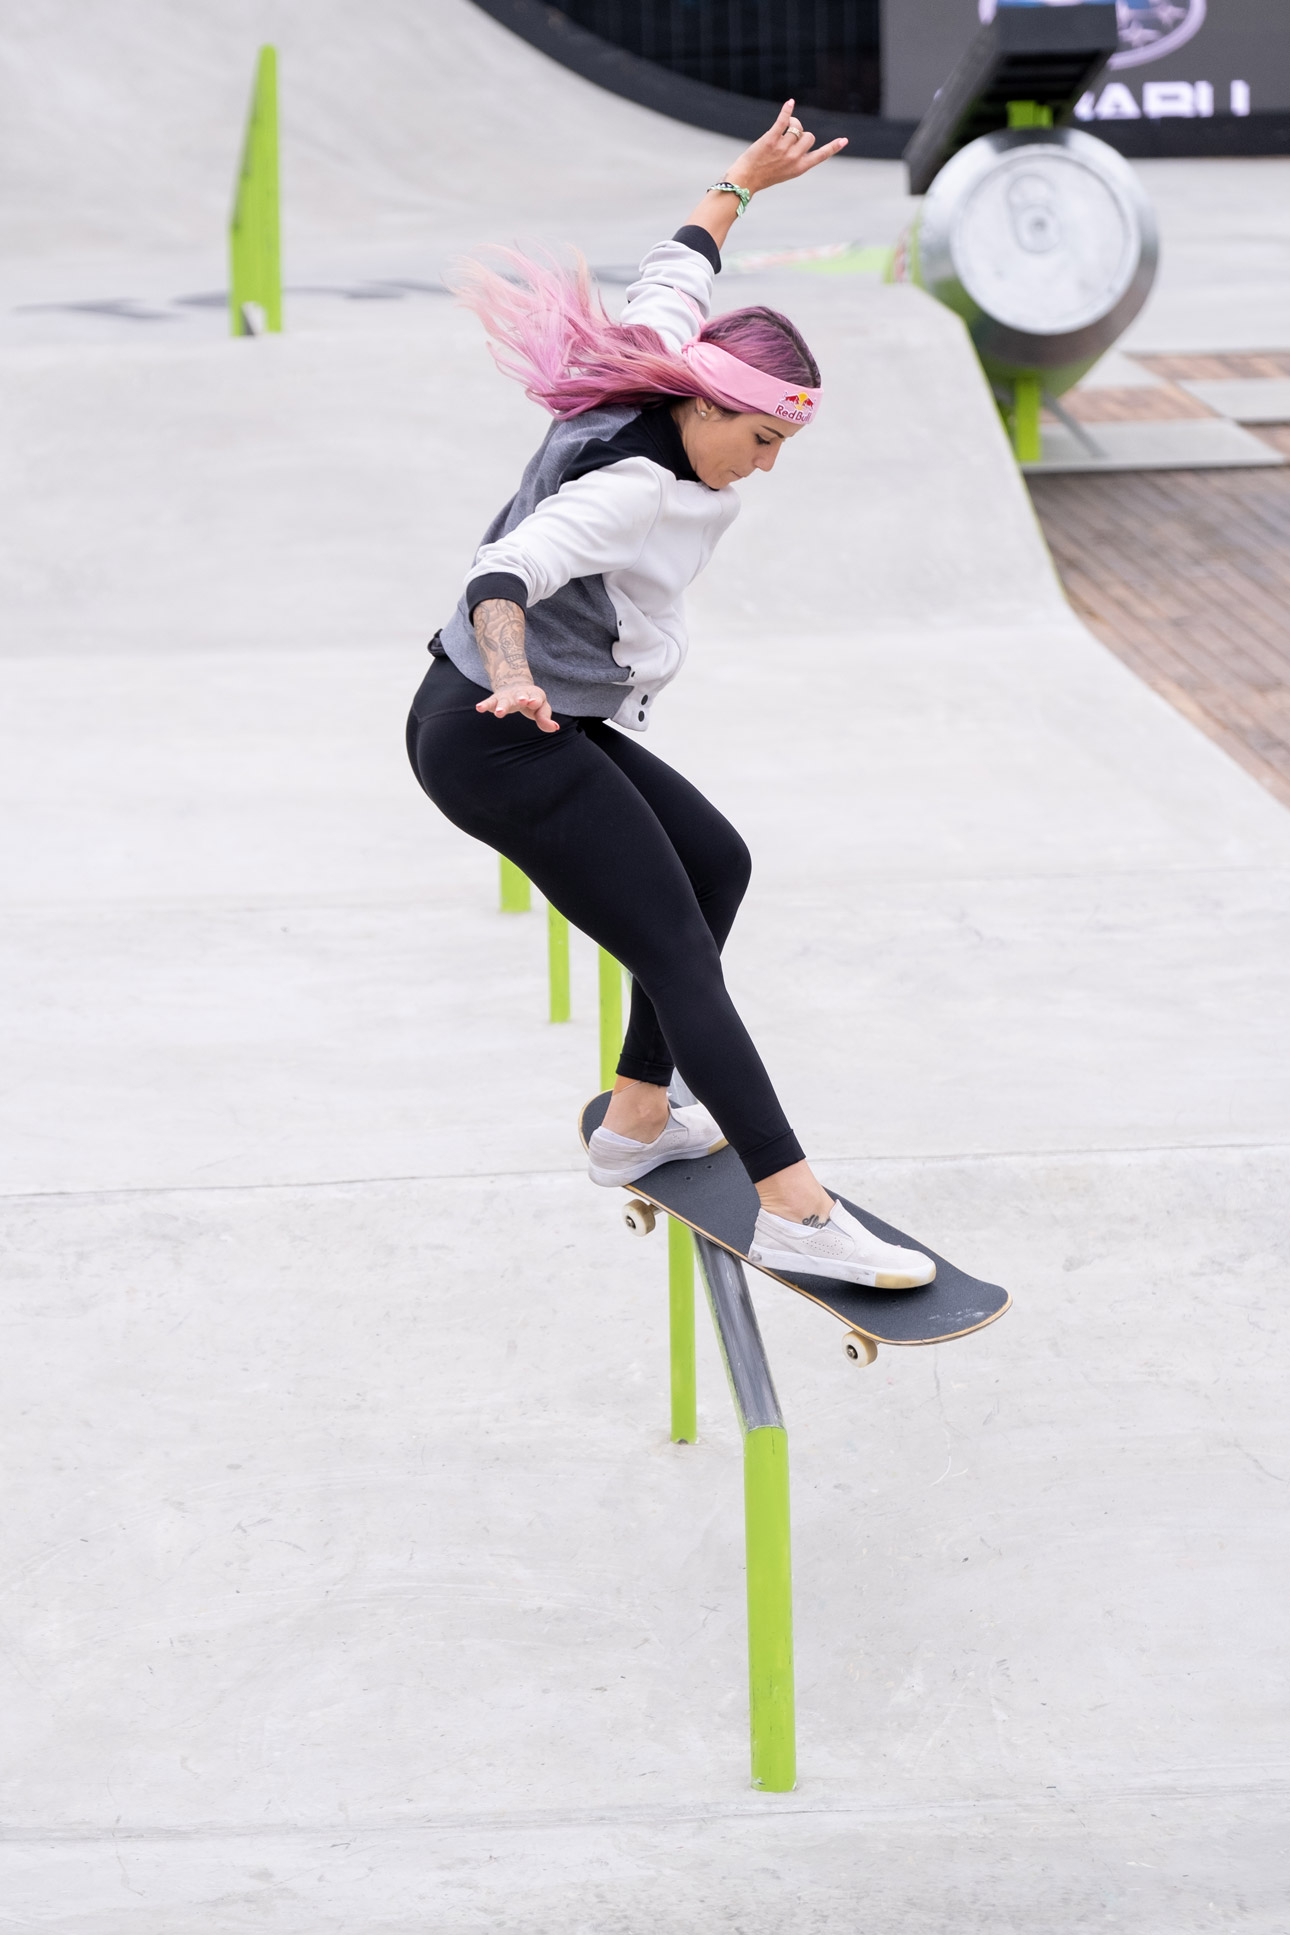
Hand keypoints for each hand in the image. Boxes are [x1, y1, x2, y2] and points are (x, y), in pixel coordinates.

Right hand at [476, 684, 558, 732]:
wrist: (515, 686)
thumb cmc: (532, 701)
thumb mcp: (541, 708)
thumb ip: (546, 718)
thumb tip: (555, 728)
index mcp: (534, 695)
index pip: (536, 698)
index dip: (534, 700)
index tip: (532, 702)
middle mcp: (520, 693)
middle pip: (520, 696)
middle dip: (521, 697)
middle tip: (522, 701)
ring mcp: (507, 696)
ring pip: (504, 700)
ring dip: (502, 706)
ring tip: (499, 713)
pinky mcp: (495, 700)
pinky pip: (490, 702)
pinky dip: (485, 705)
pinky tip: (479, 708)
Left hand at [725, 100, 847, 195]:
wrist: (746, 180)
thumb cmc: (764, 175)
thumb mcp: (785, 171)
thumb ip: (796, 157)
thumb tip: (801, 133)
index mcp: (800, 168)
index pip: (821, 156)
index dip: (833, 147)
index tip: (844, 140)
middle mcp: (794, 159)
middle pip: (809, 136)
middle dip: (802, 133)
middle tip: (789, 136)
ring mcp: (783, 149)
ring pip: (796, 127)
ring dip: (791, 124)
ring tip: (782, 129)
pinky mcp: (771, 140)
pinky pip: (783, 121)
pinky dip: (787, 110)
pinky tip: (790, 103)